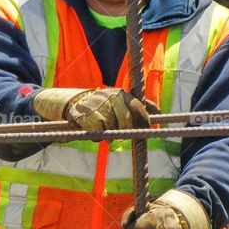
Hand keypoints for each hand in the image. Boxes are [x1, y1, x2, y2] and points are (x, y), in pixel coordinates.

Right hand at [33, 88, 149, 130]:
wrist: (69, 102)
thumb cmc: (99, 106)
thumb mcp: (117, 102)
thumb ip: (137, 105)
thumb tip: (159, 111)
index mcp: (118, 93)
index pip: (137, 106)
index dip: (144, 120)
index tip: (148, 128)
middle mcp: (108, 96)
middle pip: (126, 121)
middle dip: (126, 130)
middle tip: (122, 134)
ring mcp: (95, 105)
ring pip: (112, 127)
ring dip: (110, 134)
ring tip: (105, 133)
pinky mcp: (83, 115)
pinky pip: (97, 130)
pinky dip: (97, 135)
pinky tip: (95, 133)